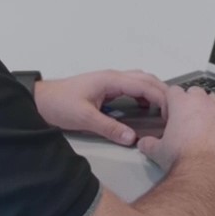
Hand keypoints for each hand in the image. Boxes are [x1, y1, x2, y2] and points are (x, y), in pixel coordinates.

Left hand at [32, 69, 170, 146]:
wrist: (40, 100)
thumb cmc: (58, 104)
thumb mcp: (85, 118)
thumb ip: (109, 128)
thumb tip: (131, 138)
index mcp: (110, 80)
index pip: (145, 85)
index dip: (161, 97)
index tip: (171, 112)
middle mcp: (113, 77)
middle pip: (146, 79)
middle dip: (163, 93)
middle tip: (174, 111)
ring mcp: (109, 81)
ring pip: (140, 81)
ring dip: (154, 92)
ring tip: (164, 109)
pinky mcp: (106, 88)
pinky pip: (131, 88)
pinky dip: (143, 95)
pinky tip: (145, 108)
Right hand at [137, 85, 214, 174]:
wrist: (203, 171)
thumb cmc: (181, 158)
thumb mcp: (157, 151)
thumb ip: (149, 143)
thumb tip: (144, 144)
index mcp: (181, 103)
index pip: (173, 91)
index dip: (170, 102)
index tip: (169, 115)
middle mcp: (202, 103)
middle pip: (195, 91)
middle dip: (190, 102)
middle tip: (185, 119)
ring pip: (214, 99)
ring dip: (209, 106)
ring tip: (203, 122)